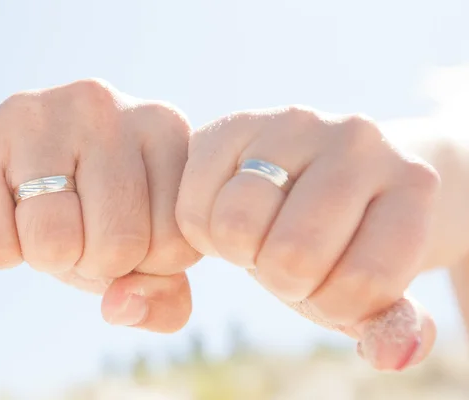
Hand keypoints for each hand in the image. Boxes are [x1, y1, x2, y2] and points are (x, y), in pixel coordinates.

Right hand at [0, 79, 200, 331]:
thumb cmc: (82, 216)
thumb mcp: (139, 256)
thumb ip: (164, 298)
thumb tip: (122, 307)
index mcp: (163, 127)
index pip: (178, 243)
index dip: (146, 264)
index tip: (122, 233)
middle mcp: (103, 104)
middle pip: (119, 244)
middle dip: (93, 262)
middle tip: (75, 229)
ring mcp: (34, 112)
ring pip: (54, 243)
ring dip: (44, 257)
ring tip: (37, 218)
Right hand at [176, 107, 438, 369]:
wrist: (315, 176)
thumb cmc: (342, 240)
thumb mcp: (366, 286)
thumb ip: (385, 325)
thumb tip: (388, 355)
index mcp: (411, 184)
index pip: (363, 283)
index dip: (333, 305)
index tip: (328, 282)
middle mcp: (358, 139)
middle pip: (292, 254)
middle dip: (281, 279)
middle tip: (285, 260)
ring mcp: (294, 122)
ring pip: (237, 222)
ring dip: (236, 252)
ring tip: (253, 240)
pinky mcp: (234, 122)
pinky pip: (193, 202)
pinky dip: (200, 232)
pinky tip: (224, 218)